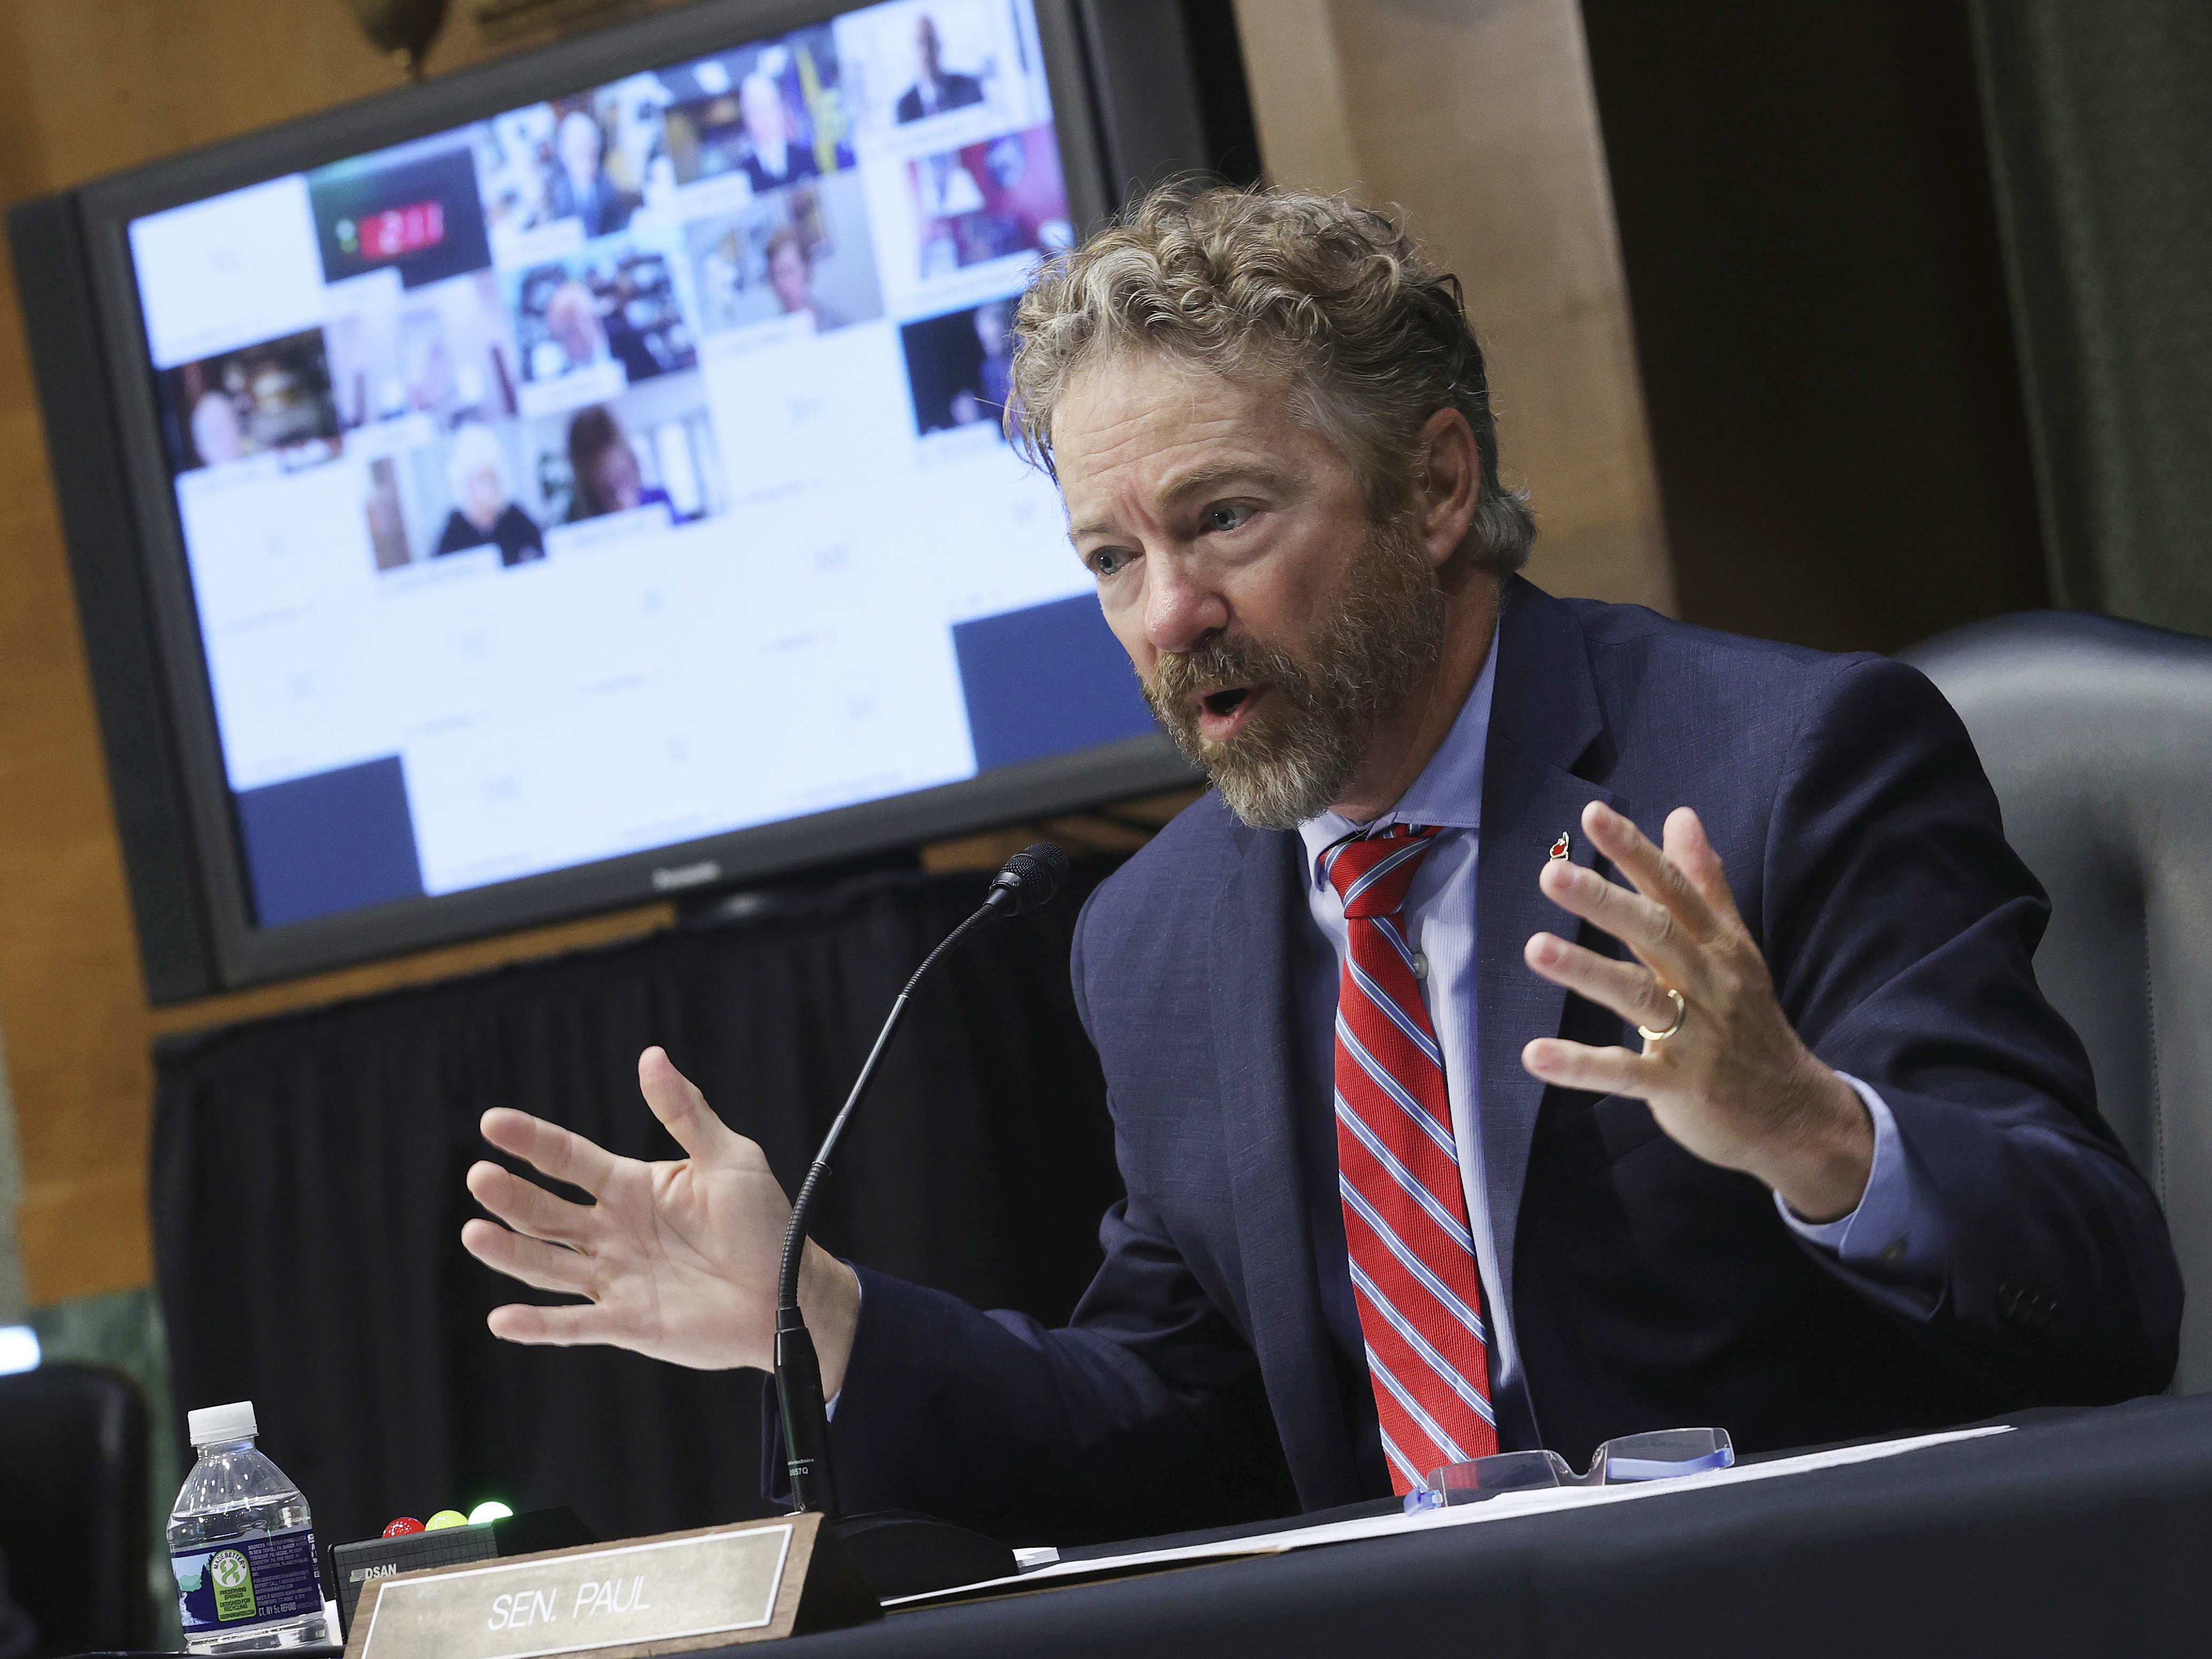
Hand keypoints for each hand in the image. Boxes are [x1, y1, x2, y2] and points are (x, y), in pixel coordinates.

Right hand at [460, 1047, 860, 1390]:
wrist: (790, 1291)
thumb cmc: (764, 1222)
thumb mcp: (728, 1158)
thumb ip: (685, 1112)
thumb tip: (651, 1056)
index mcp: (631, 1186)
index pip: (568, 1158)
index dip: (531, 1140)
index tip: (492, 1122)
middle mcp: (613, 1231)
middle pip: (547, 1211)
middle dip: (511, 1195)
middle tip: (480, 1177)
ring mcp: (615, 1278)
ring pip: (548, 1263)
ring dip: (510, 1251)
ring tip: (474, 1233)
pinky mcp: (627, 1323)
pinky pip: (574, 1325)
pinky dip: (538, 1326)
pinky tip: (502, 1320)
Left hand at [1519, 800, 1873, 1222]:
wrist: (1793, 1113)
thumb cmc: (1750, 1022)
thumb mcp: (1734, 948)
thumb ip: (1702, 883)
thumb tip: (1681, 815)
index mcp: (1716, 947)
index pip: (1674, 889)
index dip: (1636, 851)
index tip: (1593, 814)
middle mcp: (1707, 983)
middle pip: (1656, 933)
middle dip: (1605, 902)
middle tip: (1552, 873)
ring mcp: (1694, 1037)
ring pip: (1639, 995)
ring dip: (1587, 971)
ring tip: (1535, 947)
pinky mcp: (1678, 1086)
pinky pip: (1626, 1073)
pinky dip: (1581, 1066)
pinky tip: (1535, 1055)